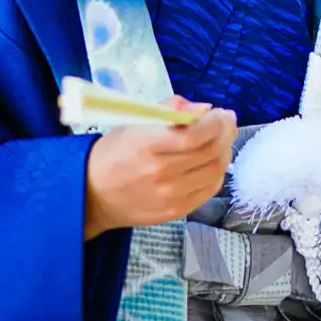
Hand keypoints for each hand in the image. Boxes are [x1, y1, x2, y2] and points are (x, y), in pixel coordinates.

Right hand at [83, 98, 235, 237]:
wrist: (93, 194)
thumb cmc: (115, 152)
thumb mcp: (135, 121)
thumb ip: (171, 110)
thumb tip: (205, 109)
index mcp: (148, 145)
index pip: (196, 135)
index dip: (217, 122)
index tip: (221, 113)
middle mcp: (160, 173)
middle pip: (211, 152)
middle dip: (226, 132)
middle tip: (227, 122)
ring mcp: (169, 196)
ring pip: (215, 171)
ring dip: (225, 151)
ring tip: (220, 140)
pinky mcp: (175, 211)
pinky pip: (208, 190)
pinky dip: (216, 172)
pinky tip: (211, 161)